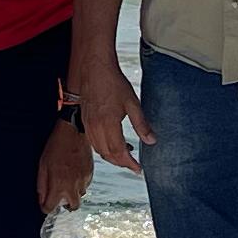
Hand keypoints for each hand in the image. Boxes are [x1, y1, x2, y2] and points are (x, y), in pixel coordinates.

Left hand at [36, 111, 94, 217]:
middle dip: (65, 205)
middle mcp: (73, 187)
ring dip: (73, 193)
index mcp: (58, 185)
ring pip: (80, 196)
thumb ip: (41, 185)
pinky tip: (74, 174)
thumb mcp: (43, 165)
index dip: (45, 207)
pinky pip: (85, 185)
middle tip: (59, 198)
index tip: (44, 203)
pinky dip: (79, 184)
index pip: (50, 207)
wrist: (74, 133)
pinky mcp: (90, 174)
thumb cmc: (56, 147)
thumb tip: (41, 199)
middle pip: (72, 207)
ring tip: (67, 182)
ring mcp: (83, 181)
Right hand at [76, 57, 149, 175]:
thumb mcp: (133, 103)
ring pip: (99, 150)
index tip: (138, 168)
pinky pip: (93, 142)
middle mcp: (95, 127)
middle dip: (121, 163)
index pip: (119, 153)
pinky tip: (113, 142)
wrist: (95, 68)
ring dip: (112, 156)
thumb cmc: (113, 82)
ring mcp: (88, 125)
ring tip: (126, 154)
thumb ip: (142, 124)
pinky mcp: (85, 121)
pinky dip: (103, 148)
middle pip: (108, 155)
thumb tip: (151, 141)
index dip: (129, 163)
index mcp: (108, 124)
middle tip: (134, 165)